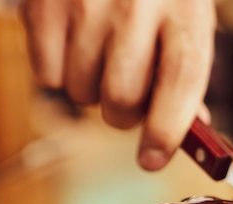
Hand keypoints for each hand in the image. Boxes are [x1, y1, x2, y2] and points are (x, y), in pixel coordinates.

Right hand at [20, 0, 215, 170]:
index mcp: (186, 12)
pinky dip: (59, 71)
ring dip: (92, 90)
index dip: (167, 129)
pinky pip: (48, 76)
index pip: (181, 82)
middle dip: (124, 113)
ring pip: (83, 93)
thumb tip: (188, 135)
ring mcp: (87, 2)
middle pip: (123, 99)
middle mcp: (138, 5)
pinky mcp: (45, 4)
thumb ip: (185, 77)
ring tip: (102, 54)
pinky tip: (75, 41)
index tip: (152, 159)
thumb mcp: (185, 21)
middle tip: (127, 91)